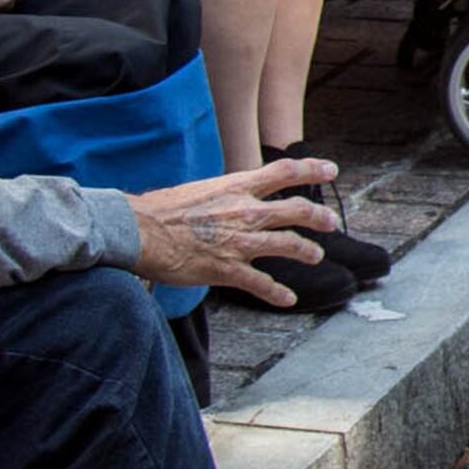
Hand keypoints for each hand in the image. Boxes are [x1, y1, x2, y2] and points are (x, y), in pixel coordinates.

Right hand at [130, 158, 336, 309]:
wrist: (137, 231)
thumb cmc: (159, 210)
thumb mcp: (200, 190)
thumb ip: (224, 195)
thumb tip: (233, 197)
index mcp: (236, 187)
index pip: (284, 171)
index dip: (312, 168)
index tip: (332, 170)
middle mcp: (244, 211)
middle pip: (297, 210)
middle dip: (320, 216)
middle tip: (332, 221)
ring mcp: (239, 241)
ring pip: (289, 245)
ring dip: (308, 251)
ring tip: (316, 256)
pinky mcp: (227, 269)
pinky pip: (262, 284)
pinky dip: (278, 293)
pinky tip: (288, 299)